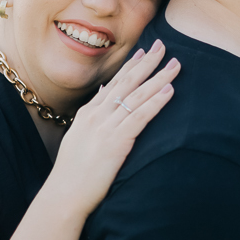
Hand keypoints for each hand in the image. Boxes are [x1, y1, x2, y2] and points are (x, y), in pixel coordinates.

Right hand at [48, 40, 178, 216]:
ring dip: (158, 78)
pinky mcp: (116, 142)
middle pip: (126, 83)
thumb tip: (101, 96)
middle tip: (162, 45)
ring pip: (137, 96)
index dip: (130, 66)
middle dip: (146, 63)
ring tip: (175, 64)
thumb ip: (90, 118)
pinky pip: (140, 116)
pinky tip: (169, 90)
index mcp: (88, 114)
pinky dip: (156, 102)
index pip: (113, 84)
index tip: (143, 52)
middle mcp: (97, 115)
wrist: (64, 194)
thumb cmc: (72, 173)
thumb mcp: (77, 139)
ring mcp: (106, 127)